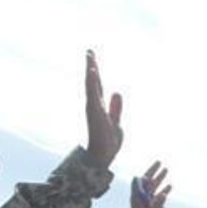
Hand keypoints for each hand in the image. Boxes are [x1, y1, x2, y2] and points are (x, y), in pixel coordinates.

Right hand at [84, 50, 123, 166]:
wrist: (104, 156)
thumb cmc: (107, 142)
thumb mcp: (115, 121)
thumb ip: (115, 108)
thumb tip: (116, 92)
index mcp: (99, 107)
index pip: (97, 86)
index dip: (95, 73)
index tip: (93, 60)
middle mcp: (94, 105)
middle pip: (92, 81)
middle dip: (91, 66)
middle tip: (90, 51)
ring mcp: (93, 107)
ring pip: (91, 84)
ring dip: (91, 70)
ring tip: (90, 56)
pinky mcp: (94, 111)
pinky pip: (92, 93)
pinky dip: (91, 81)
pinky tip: (92, 70)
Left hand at [128, 162, 170, 207]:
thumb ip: (157, 205)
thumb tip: (163, 194)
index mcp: (137, 197)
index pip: (140, 181)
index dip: (146, 173)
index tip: (154, 166)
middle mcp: (141, 198)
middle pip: (147, 181)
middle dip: (153, 171)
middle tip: (159, 162)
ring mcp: (147, 202)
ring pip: (153, 187)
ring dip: (159, 178)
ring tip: (165, 169)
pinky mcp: (152, 207)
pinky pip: (158, 196)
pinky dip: (163, 190)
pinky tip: (169, 186)